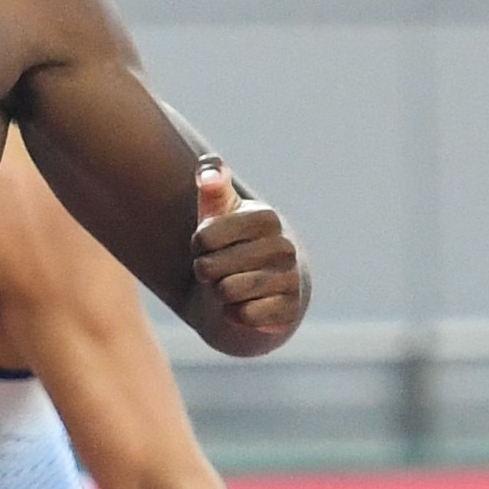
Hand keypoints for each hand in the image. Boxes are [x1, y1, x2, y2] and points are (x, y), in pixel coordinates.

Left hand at [188, 163, 306, 343]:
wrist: (260, 286)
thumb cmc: (231, 242)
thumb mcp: (218, 210)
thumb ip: (211, 183)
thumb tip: (208, 172)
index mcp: (267, 218)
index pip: (204, 237)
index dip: (198, 246)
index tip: (210, 245)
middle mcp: (285, 247)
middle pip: (210, 268)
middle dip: (205, 272)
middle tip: (219, 268)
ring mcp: (290, 279)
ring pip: (226, 292)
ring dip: (218, 294)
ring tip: (229, 285)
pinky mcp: (289, 311)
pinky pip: (243, 316)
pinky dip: (234, 315)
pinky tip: (243, 306)